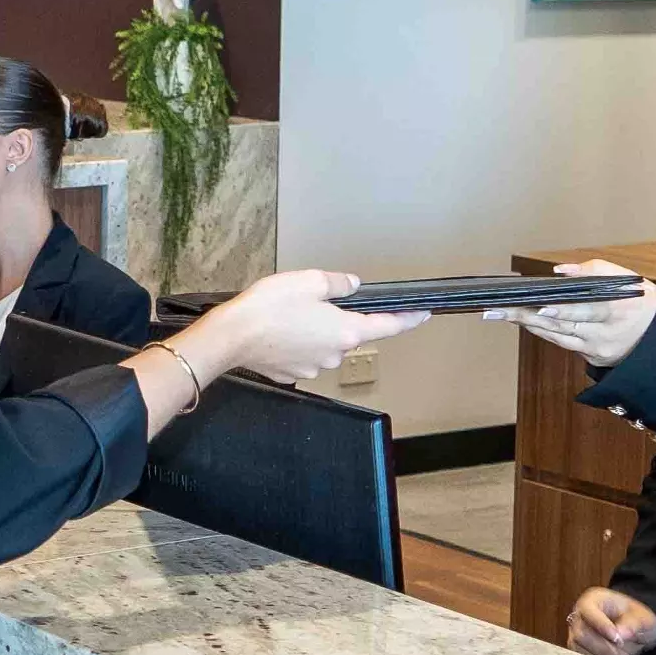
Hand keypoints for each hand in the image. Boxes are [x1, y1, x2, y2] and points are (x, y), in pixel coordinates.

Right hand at [183, 270, 427, 388]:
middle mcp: (335, 354)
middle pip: (349, 333)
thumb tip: (351, 286)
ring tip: (289, 314)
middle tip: (313, 300)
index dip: (408, 319)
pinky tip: (278, 330)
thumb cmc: (270, 307)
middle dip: (338, 317)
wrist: (231, 336)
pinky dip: (296, 342)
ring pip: (324, 344)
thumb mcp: (310, 281)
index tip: (424, 314)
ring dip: (315, 330)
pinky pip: (302, 354)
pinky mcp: (292, 373)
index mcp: (346, 331)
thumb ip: (338, 283)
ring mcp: (313, 367)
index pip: (388, 326)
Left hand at [490, 260, 655, 366]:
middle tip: (502, 309)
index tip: (538, 304)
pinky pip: (562, 343)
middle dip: (530, 315)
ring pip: (558, 336)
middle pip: (564, 324)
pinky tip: (523, 322)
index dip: (562, 308)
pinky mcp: (592, 358)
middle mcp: (607, 331)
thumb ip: (593, 271)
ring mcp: (598, 348)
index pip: (586, 307)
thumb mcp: (624, 279)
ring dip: (528, 324)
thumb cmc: (636, 300)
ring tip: (502, 313)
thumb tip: (560, 271)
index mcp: (620, 307)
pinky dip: (542, 331)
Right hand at [566, 587, 655, 654]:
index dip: (601, 626)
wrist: (634, 629)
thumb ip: (633, 624)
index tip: (618, 640)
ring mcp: (575, 634)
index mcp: (593, 600)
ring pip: (580, 651)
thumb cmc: (636, 618)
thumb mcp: (643, 618)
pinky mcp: (578, 650)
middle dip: (606, 649)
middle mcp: (579, 616)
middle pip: (582, 635)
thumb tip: (619, 634)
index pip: (588, 611)